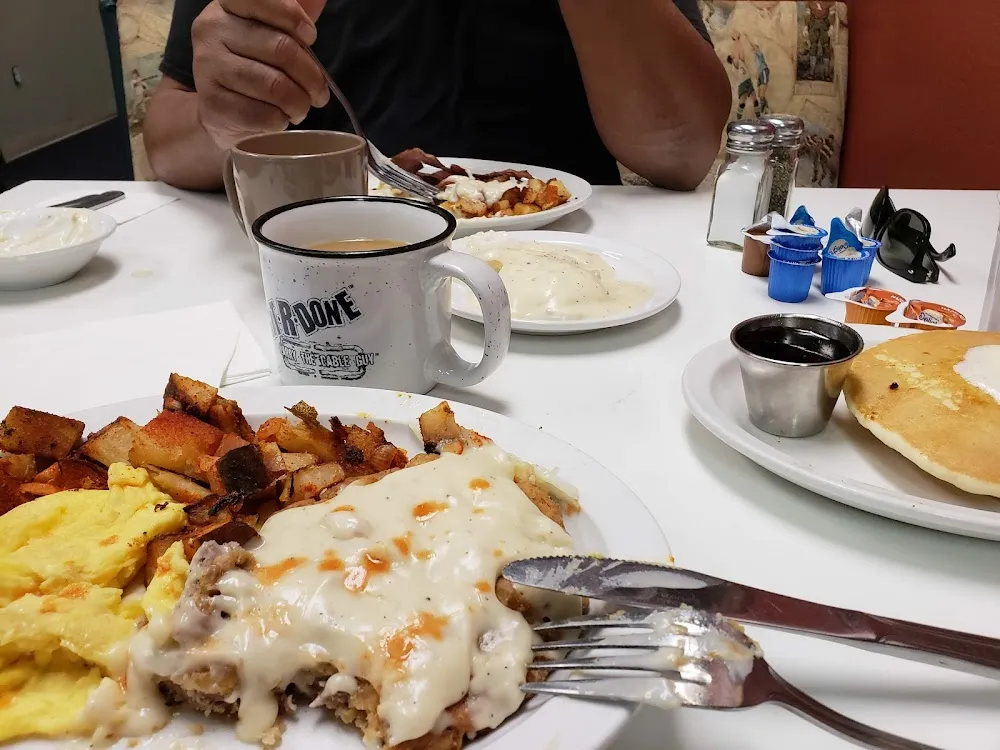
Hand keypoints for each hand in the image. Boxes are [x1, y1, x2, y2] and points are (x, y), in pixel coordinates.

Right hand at [191, 0, 330, 149]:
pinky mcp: (214, 104)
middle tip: (319, 92)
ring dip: (299, 102)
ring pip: (275, 86)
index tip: (310, 38)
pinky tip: (281, 117)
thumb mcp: (270, 32)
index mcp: (226, 6)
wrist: (218, 110)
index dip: (294, 19)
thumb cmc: (253, 64)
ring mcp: (208, 68)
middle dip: (311, 76)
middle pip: (281, 49)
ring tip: (301, 106)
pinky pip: (264, 115)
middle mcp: (211, 31)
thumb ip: (290, 15)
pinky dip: (282, 120)